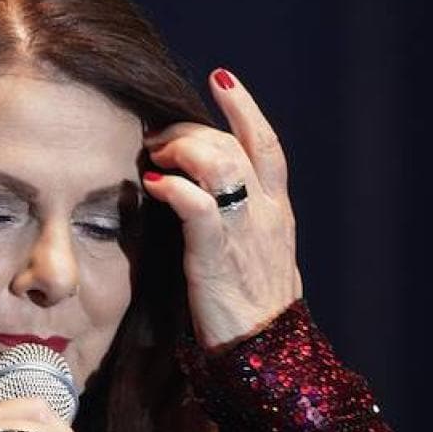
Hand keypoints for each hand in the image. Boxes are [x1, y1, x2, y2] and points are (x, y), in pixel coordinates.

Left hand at [141, 67, 303, 349]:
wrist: (268, 355)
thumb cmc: (254, 309)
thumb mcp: (258, 254)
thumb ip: (240, 222)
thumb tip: (207, 199)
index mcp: (276, 211)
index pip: (266, 143)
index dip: (244, 107)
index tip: (221, 77)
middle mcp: (265, 213)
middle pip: (233, 145)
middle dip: (192, 129)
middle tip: (158, 136)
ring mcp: (243, 233)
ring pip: (221, 163)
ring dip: (182, 150)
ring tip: (155, 158)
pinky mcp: (216, 257)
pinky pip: (199, 208)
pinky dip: (176, 188)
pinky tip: (155, 185)